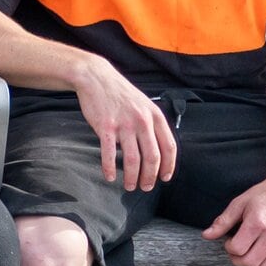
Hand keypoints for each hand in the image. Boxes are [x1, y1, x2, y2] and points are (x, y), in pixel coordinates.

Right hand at [70, 60, 176, 190]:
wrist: (96, 78)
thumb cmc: (120, 93)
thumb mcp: (144, 104)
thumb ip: (152, 124)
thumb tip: (158, 148)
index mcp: (155, 116)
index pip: (169, 147)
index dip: (168, 166)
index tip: (164, 178)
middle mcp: (142, 121)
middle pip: (152, 157)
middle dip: (150, 177)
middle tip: (145, 187)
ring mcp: (124, 124)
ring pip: (132, 159)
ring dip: (132, 177)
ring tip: (129, 186)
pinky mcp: (105, 127)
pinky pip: (108, 154)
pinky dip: (109, 169)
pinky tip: (110, 177)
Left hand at [202, 170, 265, 265]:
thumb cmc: (265, 195)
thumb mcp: (239, 203)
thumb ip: (223, 221)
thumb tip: (206, 235)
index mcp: (257, 223)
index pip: (237, 249)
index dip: (228, 247)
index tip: (230, 241)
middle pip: (250, 263)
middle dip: (237, 259)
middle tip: (237, 249)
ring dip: (254, 262)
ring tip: (251, 250)